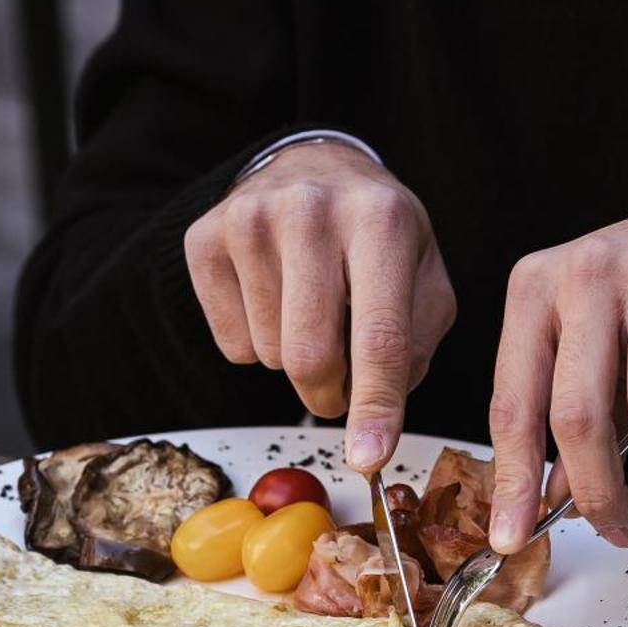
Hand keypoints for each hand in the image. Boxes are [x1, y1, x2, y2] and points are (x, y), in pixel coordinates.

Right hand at [184, 143, 456, 471]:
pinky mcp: (204, 239)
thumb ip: (416, 347)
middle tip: (342, 387)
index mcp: (381, 221)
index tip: (368, 458)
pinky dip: (257, 344)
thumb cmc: (376, 234)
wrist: (312, 167)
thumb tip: (376, 418)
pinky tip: (275, 299)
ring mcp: (249, 220)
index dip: (375, 406)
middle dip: (331, 396)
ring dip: (297, 361)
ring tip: (312, 313)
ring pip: (271, 356)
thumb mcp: (423, 277)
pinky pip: (232, 345)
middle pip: (310, 357)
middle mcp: (311, 211)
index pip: (378, 336)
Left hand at [486, 182, 627, 550]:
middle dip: (599, 491)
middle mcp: (588, 269)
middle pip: (578, 415)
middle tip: (619, 528)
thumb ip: (572, 414)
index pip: (514, 401)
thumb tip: (549, 498)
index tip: (510, 536)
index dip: (514, 480)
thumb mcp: (597, 343)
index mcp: (538, 286)